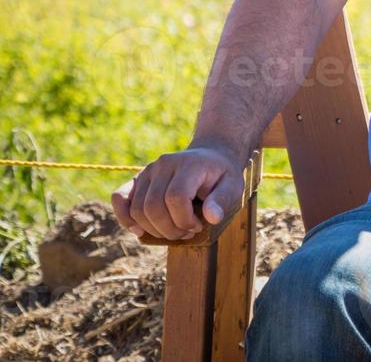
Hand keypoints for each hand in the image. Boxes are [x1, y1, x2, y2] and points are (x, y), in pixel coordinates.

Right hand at [111, 144, 244, 240]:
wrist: (211, 155)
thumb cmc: (222, 175)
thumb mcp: (233, 185)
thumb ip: (223, 199)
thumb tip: (211, 217)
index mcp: (188, 165)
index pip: (176, 198)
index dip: (184, 220)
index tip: (198, 226)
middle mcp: (163, 165)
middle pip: (153, 207)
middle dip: (169, 229)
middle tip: (187, 233)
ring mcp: (148, 170)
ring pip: (137, 209)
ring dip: (153, 229)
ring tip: (174, 230)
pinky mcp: (138, 178)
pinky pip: (119, 198)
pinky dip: (125, 217)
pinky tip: (140, 231)